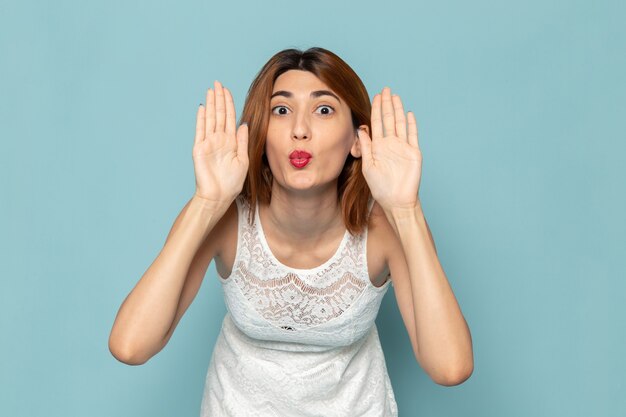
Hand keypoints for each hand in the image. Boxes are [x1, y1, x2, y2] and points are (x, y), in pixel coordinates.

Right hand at [193, 80, 248, 203]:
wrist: (218, 196)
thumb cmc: (231, 183)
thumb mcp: (243, 160)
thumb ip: (242, 141)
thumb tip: (244, 124)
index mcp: (230, 142)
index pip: (230, 118)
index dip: (229, 104)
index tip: (228, 90)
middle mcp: (219, 140)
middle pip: (219, 114)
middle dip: (220, 98)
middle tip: (218, 82)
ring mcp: (208, 143)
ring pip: (210, 118)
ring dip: (211, 104)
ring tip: (211, 90)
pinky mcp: (199, 149)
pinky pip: (201, 130)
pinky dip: (202, 119)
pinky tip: (203, 107)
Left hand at [357, 86, 421, 210]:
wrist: (396, 200)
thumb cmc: (380, 187)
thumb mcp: (368, 166)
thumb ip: (366, 147)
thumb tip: (360, 129)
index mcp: (378, 146)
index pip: (377, 123)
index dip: (376, 109)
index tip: (375, 96)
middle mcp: (391, 144)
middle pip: (389, 119)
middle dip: (386, 104)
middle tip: (385, 89)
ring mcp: (403, 147)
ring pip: (400, 124)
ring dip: (398, 110)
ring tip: (395, 96)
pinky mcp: (414, 152)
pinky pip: (412, 135)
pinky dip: (411, 124)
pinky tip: (409, 114)